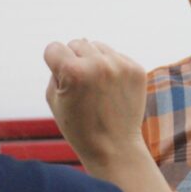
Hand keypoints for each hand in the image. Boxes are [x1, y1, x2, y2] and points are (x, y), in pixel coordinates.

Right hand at [43, 39, 148, 170]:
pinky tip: (112, 90)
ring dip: (94, 62)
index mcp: (73, 71)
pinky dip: (112, 69)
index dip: (54, 65)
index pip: (54, 48)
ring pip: (98, 46)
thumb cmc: (78, 127)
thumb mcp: (53, 98)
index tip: (62, 82)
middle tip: (81, 88)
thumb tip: (74, 45)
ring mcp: (121, 66)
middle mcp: (98, 64)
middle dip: (75, 61)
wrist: (114, 148)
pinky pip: (116, 56)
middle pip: (77, 43)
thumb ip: (56, 68)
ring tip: (96, 89)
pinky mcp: (137, 70)